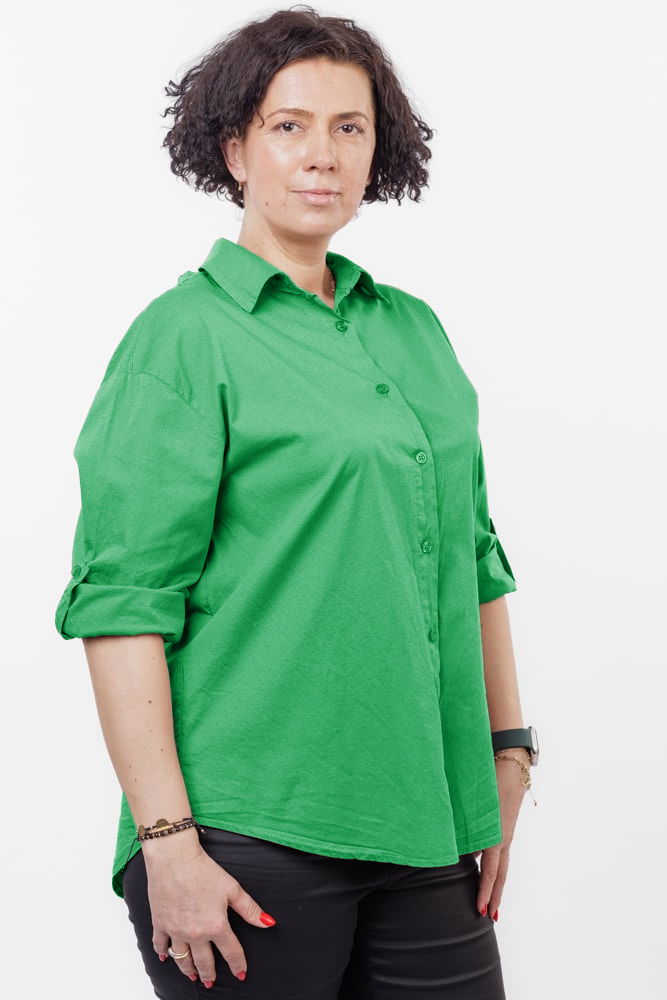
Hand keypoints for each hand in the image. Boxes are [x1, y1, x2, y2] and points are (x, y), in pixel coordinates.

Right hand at [144, 838, 276, 985]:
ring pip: (182, 959)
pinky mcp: (160, 923)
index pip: (231, 952)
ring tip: (193, 976)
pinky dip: (163, 953)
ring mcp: (175, 930)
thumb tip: (268, 922)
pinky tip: (165, 957)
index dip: (238, 965)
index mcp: (216, 926)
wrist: (174, 858)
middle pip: (204, 962)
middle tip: (212, 982)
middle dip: (210, 974)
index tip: (241, 973)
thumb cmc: (203, 870)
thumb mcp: (232, 888)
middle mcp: (195, 933)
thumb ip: (250, 909)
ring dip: (188, 969)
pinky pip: (160, 945)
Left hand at [475, 750, 529, 920]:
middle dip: (495, 897)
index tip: (481, 911)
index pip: (491, 873)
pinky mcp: (504, 826)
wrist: (511, 766)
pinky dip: (491, 862)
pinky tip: (480, 866)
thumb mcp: (476, 808)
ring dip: (495, 884)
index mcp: (496, 838)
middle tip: (490, 918)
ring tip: (490, 901)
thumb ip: (467, 829)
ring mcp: (505, 833)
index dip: (486, 893)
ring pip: (501, 864)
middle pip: (500, 875)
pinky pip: (497, 849)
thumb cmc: (490, 783)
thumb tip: (459, 850)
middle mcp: (503, 839)